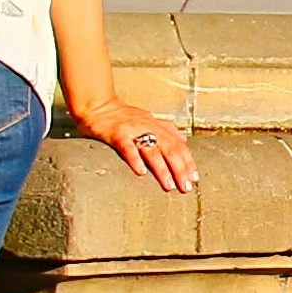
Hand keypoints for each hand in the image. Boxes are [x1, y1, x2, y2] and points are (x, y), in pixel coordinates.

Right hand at [72, 98, 199, 194]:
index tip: (194, 178)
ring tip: (169, 185)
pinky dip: (135, 159)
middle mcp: (149, 127)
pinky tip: (141, 172)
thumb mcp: (148, 119)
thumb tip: (184, 140)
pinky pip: (127, 147)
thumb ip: (166, 129)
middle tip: (186, 187)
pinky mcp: (116, 133)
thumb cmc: (122, 116)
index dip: (188, 161)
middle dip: (180, 169)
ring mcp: (133, 130)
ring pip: (151, 150)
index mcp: (157, 126)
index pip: (178, 145)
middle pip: (169, 149)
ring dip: (162, 169)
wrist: (97, 105)